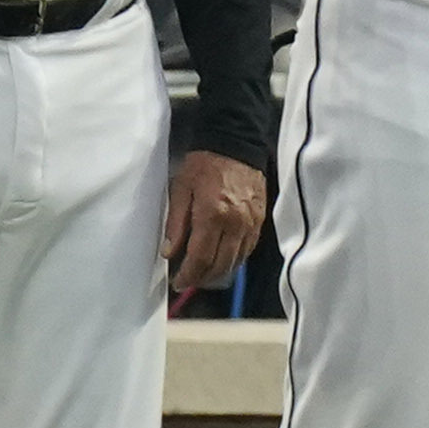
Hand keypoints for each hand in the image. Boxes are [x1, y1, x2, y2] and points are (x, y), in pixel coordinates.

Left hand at [159, 151, 265, 299]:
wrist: (235, 145)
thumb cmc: (203, 165)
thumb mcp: (181, 189)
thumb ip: (175, 224)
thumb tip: (169, 252)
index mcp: (212, 215)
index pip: (201, 258)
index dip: (189, 275)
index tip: (178, 282)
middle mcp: (235, 224)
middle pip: (220, 265)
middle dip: (202, 278)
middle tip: (189, 280)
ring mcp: (251, 224)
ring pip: (236, 261)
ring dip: (219, 272)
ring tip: (203, 273)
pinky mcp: (260, 221)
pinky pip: (248, 249)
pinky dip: (235, 259)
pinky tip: (223, 260)